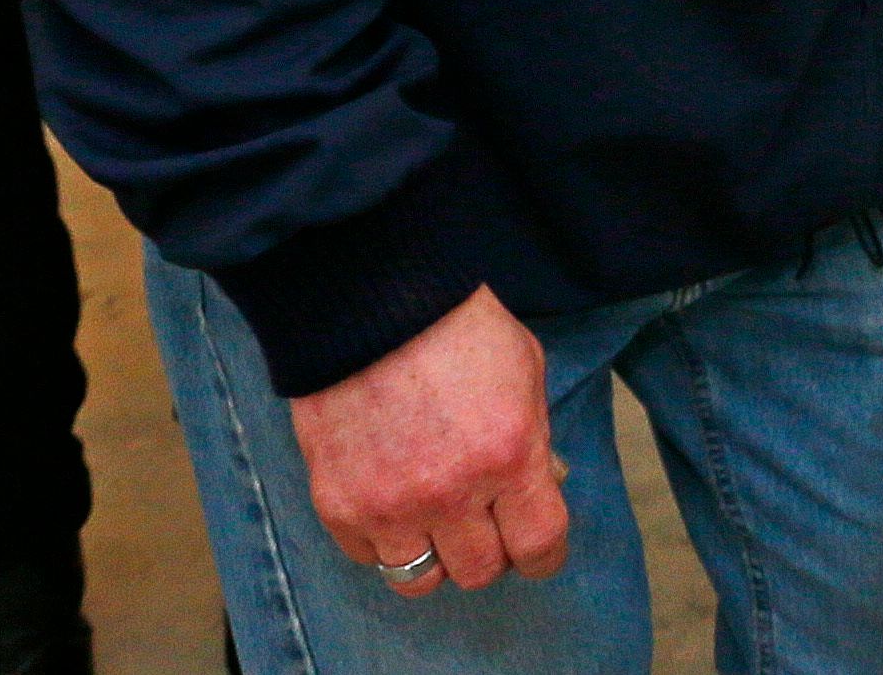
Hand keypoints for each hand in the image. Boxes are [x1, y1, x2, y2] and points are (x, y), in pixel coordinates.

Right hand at [287, 287, 567, 596]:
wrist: (369, 303)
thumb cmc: (457, 328)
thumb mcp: (527, 372)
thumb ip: (535, 439)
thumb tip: (542, 488)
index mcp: (509, 455)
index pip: (538, 546)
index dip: (543, 555)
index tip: (536, 550)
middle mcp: (451, 492)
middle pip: (480, 572)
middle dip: (489, 551)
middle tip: (482, 522)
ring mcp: (390, 505)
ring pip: (420, 579)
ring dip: (434, 555)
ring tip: (434, 520)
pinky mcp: (340, 505)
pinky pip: (368, 557)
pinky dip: (383, 541)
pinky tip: (391, 502)